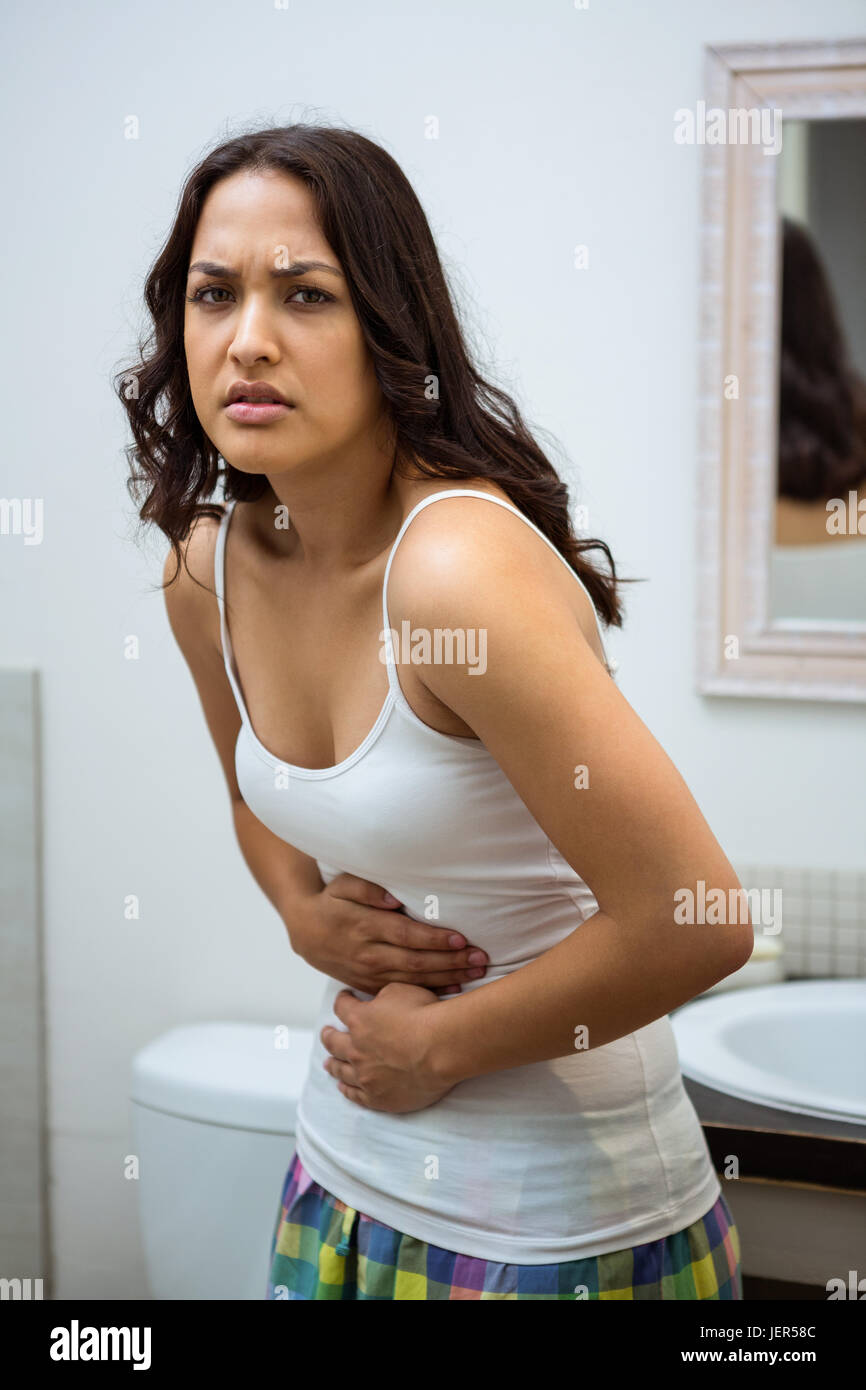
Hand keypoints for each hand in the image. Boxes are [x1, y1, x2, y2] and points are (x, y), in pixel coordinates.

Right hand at [286, 873, 488, 996]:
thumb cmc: (331, 902)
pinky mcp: (369, 985)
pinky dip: (428, 992)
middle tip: (480, 958)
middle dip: (450, 961)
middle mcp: (368, 953)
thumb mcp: (342, 886)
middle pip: (415, 961)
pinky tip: (452, 990)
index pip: (406, 935)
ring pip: (413, 980)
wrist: (305, 932)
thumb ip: (367, 888)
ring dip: (446, 977)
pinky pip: (403, 992)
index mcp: (364, 926)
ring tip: (475, 973)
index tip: (460, 939)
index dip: (434, 939)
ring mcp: (369, 973)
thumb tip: (394, 898)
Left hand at [320, 981, 455, 1113]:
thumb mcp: (401, 990)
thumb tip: (378, 1001)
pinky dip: (348, 1090)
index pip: (342, 1008)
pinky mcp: (378, 1097)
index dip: (343, 1001)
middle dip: (329, 1036)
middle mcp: (357, 1049)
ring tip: (329, 1064)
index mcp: (359, 1020)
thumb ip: (383, 995)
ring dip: (333, 1065)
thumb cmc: (425, 1016)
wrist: (442, 1048)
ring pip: (341, 1071)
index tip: (345, 999)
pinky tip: (343, 1087)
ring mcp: (366, 1076)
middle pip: (334, 1043)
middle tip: (327, 1034)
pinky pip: (356, 1096)